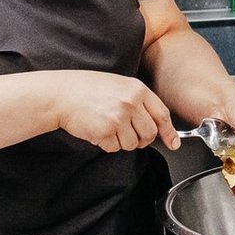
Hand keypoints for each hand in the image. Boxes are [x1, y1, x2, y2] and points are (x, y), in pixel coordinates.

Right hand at [54, 72, 177, 152]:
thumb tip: (158, 125)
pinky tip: (97, 129)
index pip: (162, 114)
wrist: (61, 94)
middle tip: (126, 133)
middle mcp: (131, 103)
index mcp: (137, 89)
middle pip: (150, 134)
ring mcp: (118, 117)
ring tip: (107, 126)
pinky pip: (115, 148)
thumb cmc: (87, 89)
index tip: (173, 143)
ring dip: (121, 141)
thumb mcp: (119, 86)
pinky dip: (107, 144)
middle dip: (141, 139)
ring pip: (133, 144)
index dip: (169, 132)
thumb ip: (139, 102)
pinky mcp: (105, 131)